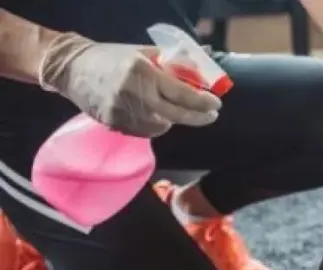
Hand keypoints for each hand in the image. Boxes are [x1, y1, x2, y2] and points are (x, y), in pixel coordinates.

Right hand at [38, 32, 221, 137]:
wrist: (73, 69)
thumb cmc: (112, 57)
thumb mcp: (144, 53)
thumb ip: (173, 64)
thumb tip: (204, 68)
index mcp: (144, 74)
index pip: (183, 94)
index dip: (203, 102)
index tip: (216, 104)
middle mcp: (137, 96)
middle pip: (178, 116)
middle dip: (199, 117)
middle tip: (211, 115)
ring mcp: (125, 114)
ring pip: (162, 127)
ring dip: (173, 120)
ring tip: (171, 108)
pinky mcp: (116, 126)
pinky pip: (145, 131)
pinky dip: (154, 124)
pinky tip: (151, 113)